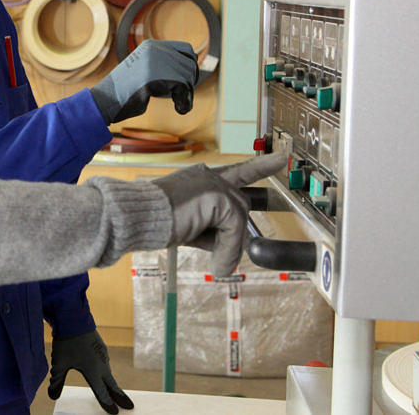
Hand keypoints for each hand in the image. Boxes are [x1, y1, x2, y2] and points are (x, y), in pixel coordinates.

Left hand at [47, 330, 133, 413]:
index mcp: (93, 371)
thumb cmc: (67, 342)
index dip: (107, 404)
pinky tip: (104, 373)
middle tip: (130, 407)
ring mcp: (102, 355)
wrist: (74, 318)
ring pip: (109, 373)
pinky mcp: (101, 347)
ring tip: (116, 392)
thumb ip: (57, 381)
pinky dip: (106, 372)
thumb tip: (52, 396)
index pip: (101, 392)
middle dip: (120, 397)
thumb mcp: (59, 364)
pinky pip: (105, 363)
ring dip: (113, 384)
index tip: (115, 413)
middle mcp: (101, 364)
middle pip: (112, 384)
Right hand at [89, 40, 197, 123]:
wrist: (105, 100)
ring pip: (187, 77)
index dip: (192, 66)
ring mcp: (154, 62)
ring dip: (187, 95)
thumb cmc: (125, 91)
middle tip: (182, 98)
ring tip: (180, 105)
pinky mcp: (155, 77)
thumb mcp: (144, 70)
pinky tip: (179, 109)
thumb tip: (192, 68)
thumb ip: (162, 65)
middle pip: (190, 65)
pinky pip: (183, 88)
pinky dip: (185, 101)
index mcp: (151, 46)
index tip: (187, 83)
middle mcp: (154, 50)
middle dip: (189, 84)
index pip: (186, 49)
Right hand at [154, 151, 286, 275]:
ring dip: (227, 246)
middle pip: (239, 210)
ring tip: (215, 262)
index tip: (281, 157)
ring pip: (237, 221)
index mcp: (202, 179)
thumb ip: (212, 232)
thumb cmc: (154, 220)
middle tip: (220, 260)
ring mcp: (215, 184)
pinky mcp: (218, 196)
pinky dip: (227, 249)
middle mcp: (211, 177)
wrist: (136, 215)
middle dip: (232, 237)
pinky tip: (217, 261)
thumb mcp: (189, 225)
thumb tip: (230, 258)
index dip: (261, 165)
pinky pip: (234, 229)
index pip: (238, 172)